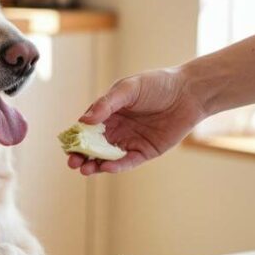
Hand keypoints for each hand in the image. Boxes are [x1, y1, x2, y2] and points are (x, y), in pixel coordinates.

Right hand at [68, 68, 206, 174]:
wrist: (188, 93)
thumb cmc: (156, 84)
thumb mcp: (128, 89)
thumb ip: (106, 104)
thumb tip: (84, 120)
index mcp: (108, 113)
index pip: (86, 129)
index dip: (75, 139)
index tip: (66, 147)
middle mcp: (116, 129)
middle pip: (93, 147)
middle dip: (81, 156)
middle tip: (73, 163)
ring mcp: (129, 142)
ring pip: (107, 158)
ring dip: (95, 165)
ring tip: (85, 169)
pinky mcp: (145, 152)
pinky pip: (127, 162)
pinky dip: (116, 166)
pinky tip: (106, 167)